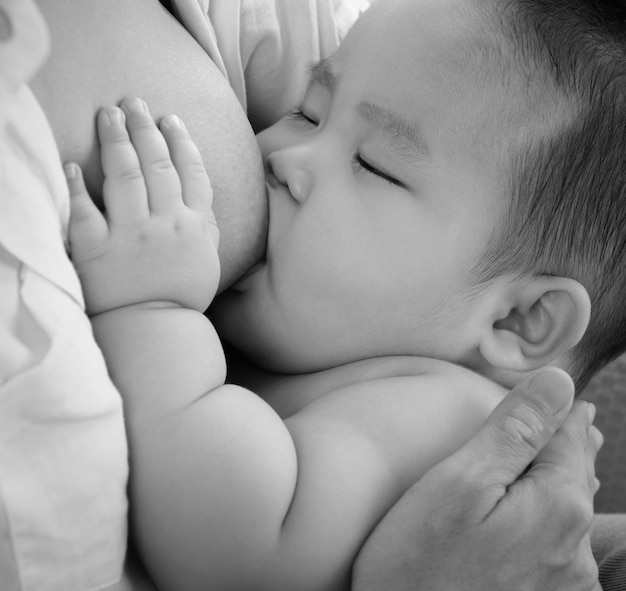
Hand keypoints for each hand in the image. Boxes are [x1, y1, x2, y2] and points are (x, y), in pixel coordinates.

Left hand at [66, 97, 218, 315]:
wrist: (156, 331)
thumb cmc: (182, 294)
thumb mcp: (209, 258)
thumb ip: (208, 223)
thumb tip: (201, 191)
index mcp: (194, 226)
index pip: (191, 172)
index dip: (181, 141)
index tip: (169, 119)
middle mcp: (165, 225)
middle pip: (156, 165)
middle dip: (145, 128)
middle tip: (134, 103)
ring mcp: (131, 236)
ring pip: (124, 176)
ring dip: (116, 140)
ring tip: (109, 115)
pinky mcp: (97, 252)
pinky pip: (85, 213)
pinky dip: (76, 188)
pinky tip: (71, 167)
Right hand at [352, 368, 602, 590]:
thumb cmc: (418, 564)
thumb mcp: (459, 482)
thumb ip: (513, 431)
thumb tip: (558, 382)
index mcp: (557, 505)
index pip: (568, 432)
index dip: (553, 405)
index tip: (548, 388)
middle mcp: (574, 547)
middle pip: (573, 471)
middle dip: (562, 439)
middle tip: (558, 410)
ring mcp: (564, 581)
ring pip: (566, 507)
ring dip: (555, 477)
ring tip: (554, 448)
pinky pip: (556, 541)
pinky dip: (545, 515)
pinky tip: (530, 509)